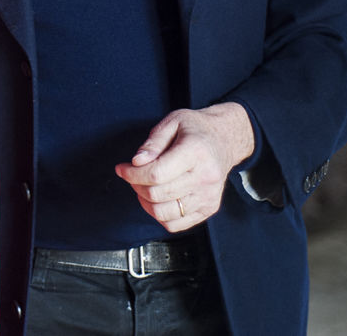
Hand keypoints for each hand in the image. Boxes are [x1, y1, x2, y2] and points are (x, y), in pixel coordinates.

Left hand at [113, 102, 254, 232]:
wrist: (225, 140)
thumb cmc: (196, 129)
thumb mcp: (173, 122)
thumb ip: (153, 142)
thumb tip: (137, 162)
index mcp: (196, 152)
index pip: (157, 173)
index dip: (133, 174)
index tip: (122, 168)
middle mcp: (205, 177)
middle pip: (158, 194)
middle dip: (136, 185)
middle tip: (131, 175)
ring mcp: (209, 196)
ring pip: (165, 213)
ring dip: (145, 202)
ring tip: (143, 187)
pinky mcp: (209, 208)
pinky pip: (176, 225)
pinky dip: (159, 215)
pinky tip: (156, 199)